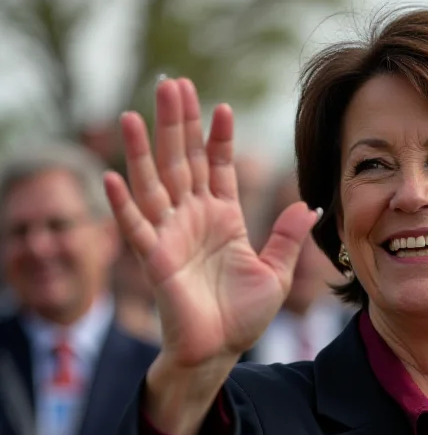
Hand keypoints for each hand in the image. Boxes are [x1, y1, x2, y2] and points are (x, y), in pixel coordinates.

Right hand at [105, 77, 319, 369]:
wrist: (220, 351)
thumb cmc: (244, 316)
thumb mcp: (276, 273)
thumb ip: (288, 238)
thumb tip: (309, 204)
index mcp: (223, 219)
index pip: (218, 168)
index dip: (218, 138)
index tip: (221, 107)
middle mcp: (194, 220)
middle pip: (183, 162)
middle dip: (177, 123)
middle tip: (172, 83)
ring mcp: (171, 236)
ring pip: (154, 184)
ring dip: (143, 149)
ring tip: (133, 112)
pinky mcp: (155, 260)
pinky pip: (135, 228)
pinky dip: (122, 204)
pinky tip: (112, 175)